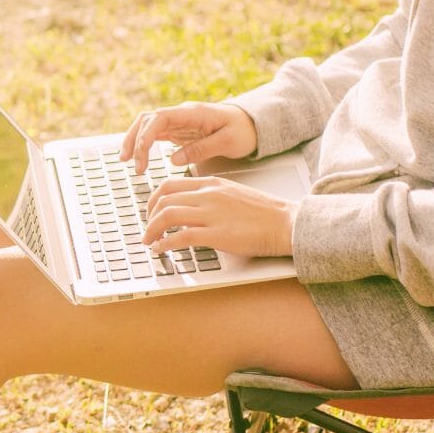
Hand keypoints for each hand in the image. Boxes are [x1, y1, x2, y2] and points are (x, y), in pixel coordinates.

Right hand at [120, 101, 257, 173]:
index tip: (141, 154)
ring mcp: (179, 121)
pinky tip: (138, 156)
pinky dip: (143, 144)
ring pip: (147, 125)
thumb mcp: (227, 142)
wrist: (254, 124)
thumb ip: (200, 149)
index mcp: (193, 113)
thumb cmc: (243, 131)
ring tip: (126, 160)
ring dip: (134, 141)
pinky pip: (155, 133)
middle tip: (133, 164)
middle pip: (148, 120)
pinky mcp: (179, 130)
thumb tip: (173, 159)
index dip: (146, 135)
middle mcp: (182, 114)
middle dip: (135, 140)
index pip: (160, 118)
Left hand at [139, 175, 295, 257]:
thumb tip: (191, 207)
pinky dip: (165, 243)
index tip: (150, 212)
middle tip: (147, 229)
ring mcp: (212, 213)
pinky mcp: (217, 234)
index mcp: (211, 183)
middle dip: (149, 216)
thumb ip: (211, 196)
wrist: (286, 223)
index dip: (153, 200)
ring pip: (167, 216)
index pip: (170, 185)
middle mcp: (208, 195)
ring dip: (152, 230)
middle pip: (164, 199)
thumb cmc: (264, 213)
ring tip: (149, 241)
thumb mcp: (232, 193)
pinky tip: (161, 249)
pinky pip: (181, 237)